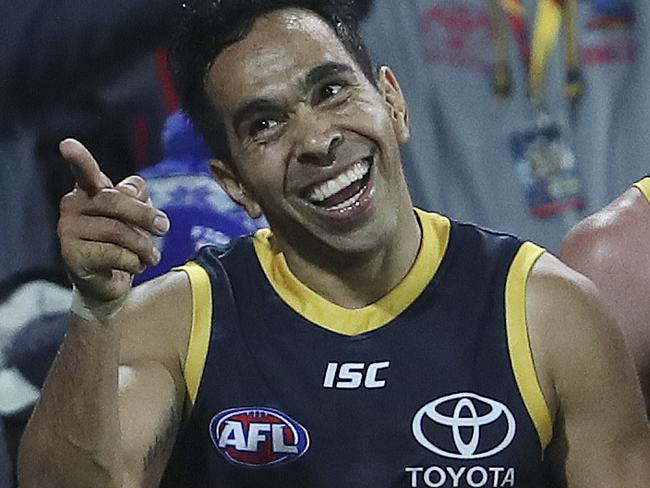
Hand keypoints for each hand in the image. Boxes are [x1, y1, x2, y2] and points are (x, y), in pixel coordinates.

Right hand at [57, 139, 169, 302]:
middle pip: (116, 201)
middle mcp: (71, 205)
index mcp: (88, 189)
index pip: (85, 171)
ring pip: (119, 231)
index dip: (78, 158)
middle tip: (165, 228)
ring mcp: (67, 231)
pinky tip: (134, 266)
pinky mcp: (72, 256)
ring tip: (152, 256)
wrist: (111, 281)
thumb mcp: (137, 213)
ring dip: (144, 246)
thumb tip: (131, 192)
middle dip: (145, 216)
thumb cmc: (124, 240)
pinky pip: (115, 255)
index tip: (67, 145)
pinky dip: (135, 262)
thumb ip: (137, 195)